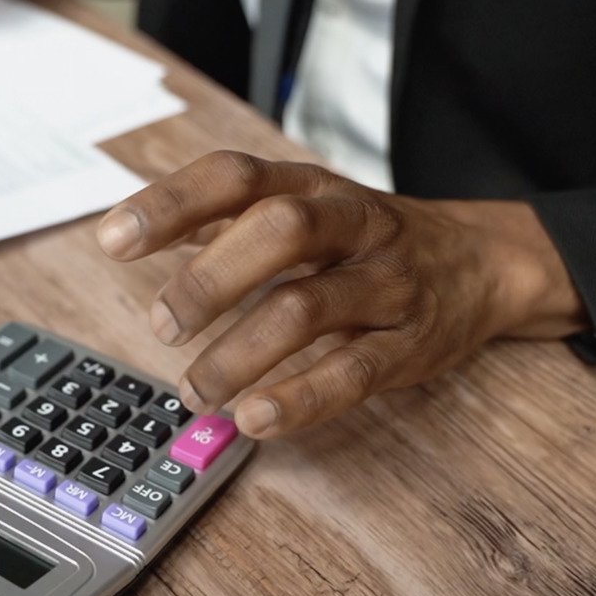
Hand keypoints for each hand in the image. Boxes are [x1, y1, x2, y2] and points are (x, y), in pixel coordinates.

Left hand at [95, 151, 590, 438]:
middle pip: (280, 231)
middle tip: (160, 325)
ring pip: (311, 307)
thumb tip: (130, 227)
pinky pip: (356, 370)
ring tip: (194, 389)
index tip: (114, 239)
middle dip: (211, 278)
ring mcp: (386, 283)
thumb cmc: (365, 239)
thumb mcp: (301, 207)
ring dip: (241, 352)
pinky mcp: (412, 344)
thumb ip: (222, 219)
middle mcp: (350, 224)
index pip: (236, 177)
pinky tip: (255, 418)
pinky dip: (301, 398)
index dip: (171, 203)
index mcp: (310, 187)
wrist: (482, 262)